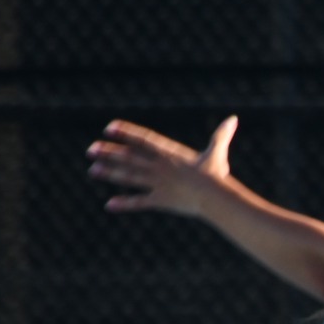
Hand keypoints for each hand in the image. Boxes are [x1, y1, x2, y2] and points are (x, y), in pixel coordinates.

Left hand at [87, 117, 239, 217]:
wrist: (216, 197)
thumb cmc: (217, 174)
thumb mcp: (217, 152)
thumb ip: (221, 135)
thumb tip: (234, 119)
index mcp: (170, 153)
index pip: (143, 139)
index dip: (125, 132)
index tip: (109, 128)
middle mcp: (160, 166)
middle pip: (129, 157)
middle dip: (108, 152)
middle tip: (90, 149)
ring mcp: (158, 183)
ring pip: (129, 176)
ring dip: (109, 173)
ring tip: (92, 170)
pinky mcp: (161, 200)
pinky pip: (139, 202)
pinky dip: (125, 204)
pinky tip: (109, 205)